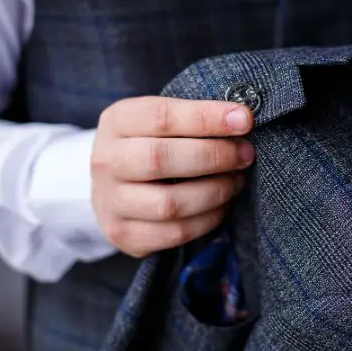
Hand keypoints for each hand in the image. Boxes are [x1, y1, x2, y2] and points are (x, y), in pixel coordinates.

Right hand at [91, 97, 254, 257]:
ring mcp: (111, 202)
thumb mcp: (159, 121)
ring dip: (214, 192)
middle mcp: (106, 162)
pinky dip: (207, 220)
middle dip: (213, 156)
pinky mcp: (124, 234)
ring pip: (169, 204)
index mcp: (116, 122)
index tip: (243, 119)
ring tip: (236, 181)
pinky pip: (174, 233)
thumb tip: (241, 119)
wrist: (111, 185)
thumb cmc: (148, 144)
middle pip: (160, 160)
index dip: (206, 118)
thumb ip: (193, 118)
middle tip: (244, 154)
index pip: (161, 117)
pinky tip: (222, 205)